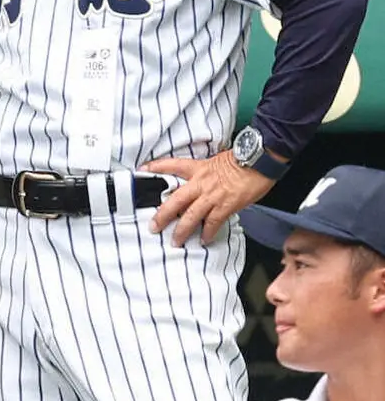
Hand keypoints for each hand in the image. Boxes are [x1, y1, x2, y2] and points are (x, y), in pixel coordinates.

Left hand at [141, 150, 275, 246]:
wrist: (258, 160)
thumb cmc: (242, 159)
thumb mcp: (217, 161)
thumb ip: (207, 173)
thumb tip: (203, 183)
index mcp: (198, 168)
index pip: (172, 165)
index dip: (156, 167)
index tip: (142, 170)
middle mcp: (200, 182)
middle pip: (175, 200)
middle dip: (163, 215)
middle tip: (153, 226)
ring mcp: (212, 195)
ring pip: (191, 215)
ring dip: (182, 230)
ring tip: (175, 241)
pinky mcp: (226, 206)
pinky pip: (212, 222)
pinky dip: (207, 232)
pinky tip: (203, 240)